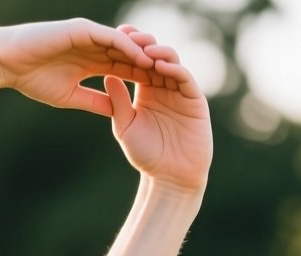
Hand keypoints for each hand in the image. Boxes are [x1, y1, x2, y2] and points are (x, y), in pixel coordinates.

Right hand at [0, 19, 155, 114]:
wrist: (9, 61)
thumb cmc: (32, 79)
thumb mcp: (70, 96)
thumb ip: (95, 101)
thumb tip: (115, 114)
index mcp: (93, 61)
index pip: (125, 69)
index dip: (144, 80)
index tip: (163, 95)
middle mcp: (96, 46)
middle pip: (132, 55)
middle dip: (153, 67)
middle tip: (175, 80)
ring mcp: (92, 35)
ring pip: (128, 44)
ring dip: (147, 55)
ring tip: (167, 69)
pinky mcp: (85, 29)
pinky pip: (114, 38)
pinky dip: (130, 47)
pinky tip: (145, 58)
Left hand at [101, 28, 211, 196]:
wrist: (169, 177)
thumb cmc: (146, 155)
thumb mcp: (125, 126)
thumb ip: (118, 102)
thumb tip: (106, 75)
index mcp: (146, 91)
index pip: (136, 63)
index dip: (126, 50)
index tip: (110, 38)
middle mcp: (164, 87)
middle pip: (154, 57)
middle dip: (142, 44)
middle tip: (128, 34)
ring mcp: (180, 92)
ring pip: (171, 63)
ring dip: (158, 52)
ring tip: (144, 47)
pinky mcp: (194, 100)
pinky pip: (185, 79)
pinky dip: (174, 69)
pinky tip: (161, 64)